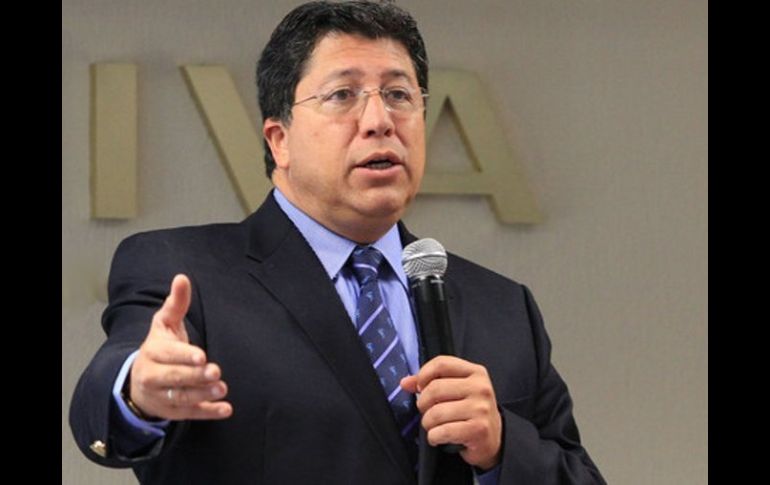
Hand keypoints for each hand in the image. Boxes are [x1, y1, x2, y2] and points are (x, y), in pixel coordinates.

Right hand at [128, 274, 232, 420]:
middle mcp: (153, 376)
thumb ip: (176, 303)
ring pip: (182, 398)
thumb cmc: (160, 347)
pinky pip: (190, 414)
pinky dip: (208, 413)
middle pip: (174, 378)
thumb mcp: (164, 324)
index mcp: (153, 352)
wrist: (139, 381)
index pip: (168, 355)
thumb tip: (182, 278)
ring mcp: (162, 396)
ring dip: (203, 395)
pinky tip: (225, 410)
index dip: (184, 356)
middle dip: (195, 376)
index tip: (201, 356)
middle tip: (216, 372)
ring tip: (222, 389)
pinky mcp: (173, 411)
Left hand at [400, 356, 501, 469]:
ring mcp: (481, 409)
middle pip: (435, 389)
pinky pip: (442, 432)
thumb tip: (405, 382)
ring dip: (428, 423)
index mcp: (476, 372)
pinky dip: (434, 437)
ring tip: (434, 426)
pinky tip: (439, 437)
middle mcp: (481, 388)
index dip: (424, 375)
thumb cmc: (471, 411)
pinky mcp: (478, 429)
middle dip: (423, 404)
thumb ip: (432, 382)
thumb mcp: (457, 390)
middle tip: (426, 411)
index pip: (441, 363)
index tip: (420, 387)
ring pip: (436, 413)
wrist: (494, 438)